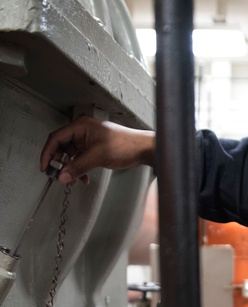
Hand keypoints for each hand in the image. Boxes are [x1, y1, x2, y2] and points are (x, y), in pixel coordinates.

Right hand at [40, 116, 154, 184]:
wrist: (143, 149)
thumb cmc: (126, 144)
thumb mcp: (98, 156)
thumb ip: (78, 167)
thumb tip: (62, 176)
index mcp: (81, 126)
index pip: (56, 138)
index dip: (48, 153)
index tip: (45, 167)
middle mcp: (83, 131)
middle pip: (62, 147)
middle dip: (59, 163)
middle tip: (58, 175)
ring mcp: (89, 140)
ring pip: (71, 155)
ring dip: (70, 168)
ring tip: (71, 179)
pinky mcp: (95, 148)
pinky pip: (81, 159)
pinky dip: (79, 168)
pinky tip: (83, 178)